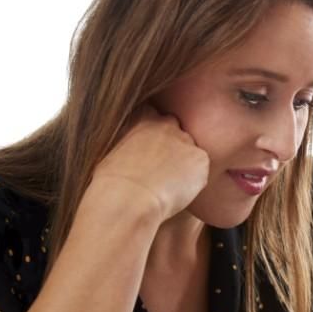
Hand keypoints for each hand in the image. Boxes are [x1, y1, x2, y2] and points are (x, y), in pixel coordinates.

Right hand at [89, 107, 209, 220]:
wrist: (128, 197)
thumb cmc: (111, 182)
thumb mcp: (111, 152)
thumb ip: (127, 145)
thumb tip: (130, 155)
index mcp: (141, 117)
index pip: (153, 114)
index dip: (153, 134)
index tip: (149, 150)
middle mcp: (166, 124)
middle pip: (176, 131)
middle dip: (172, 146)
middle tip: (162, 169)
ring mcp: (185, 140)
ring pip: (190, 151)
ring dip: (184, 164)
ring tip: (170, 185)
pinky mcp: (200, 158)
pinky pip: (201, 170)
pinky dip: (195, 180)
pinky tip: (179, 192)